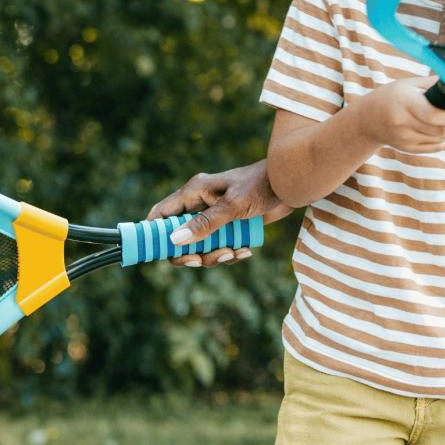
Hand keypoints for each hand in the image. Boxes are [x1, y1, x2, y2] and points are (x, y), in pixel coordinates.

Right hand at [147, 161, 291, 267]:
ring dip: (214, 255)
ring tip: (235, 252)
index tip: (157, 253)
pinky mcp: (230, 226)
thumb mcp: (232, 206)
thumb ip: (205, 224)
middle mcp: (200, 205)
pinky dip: (230, 252)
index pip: (161, 214)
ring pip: (201, 246)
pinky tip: (246, 251)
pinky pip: (221, 246)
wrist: (290, 184)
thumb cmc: (260, 186)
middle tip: (201, 261)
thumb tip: (175, 241)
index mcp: (193, 193)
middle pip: (180, 237)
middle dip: (191, 253)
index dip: (154, 234)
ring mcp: (215, 217)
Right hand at [356, 77, 444, 153]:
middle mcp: (402, 123)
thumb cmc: (391, 97)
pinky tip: (438, 130)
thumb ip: (431, 83)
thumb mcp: (407, 84)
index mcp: (404, 102)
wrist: (368, 119)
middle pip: (440, 130)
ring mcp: (404, 139)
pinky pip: (435, 147)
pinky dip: (442, 139)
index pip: (433, 115)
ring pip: (440, 139)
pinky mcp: (407, 149)